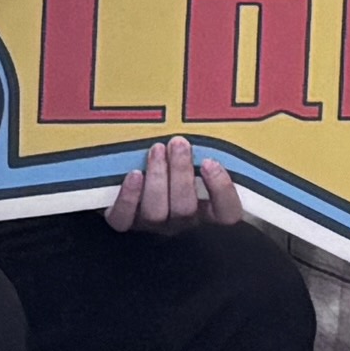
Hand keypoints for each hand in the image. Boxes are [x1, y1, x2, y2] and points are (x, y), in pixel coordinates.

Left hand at [100, 132, 239, 233]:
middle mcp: (181, 222)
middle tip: (178, 143)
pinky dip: (129, 197)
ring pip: (156, 213)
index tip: (211, 162)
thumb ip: (204, 153)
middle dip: (181, 174)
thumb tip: (215, 123)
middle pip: (185, 209)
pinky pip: (124, 219)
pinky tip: (133, 174)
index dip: (222, 191)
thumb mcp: (195, 161)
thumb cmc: (171, 166)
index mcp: (206, 212)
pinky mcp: (123, 224)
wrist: (123, 192)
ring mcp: (151, 227)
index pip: (226, 213)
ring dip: (158, 178)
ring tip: (157, 149)